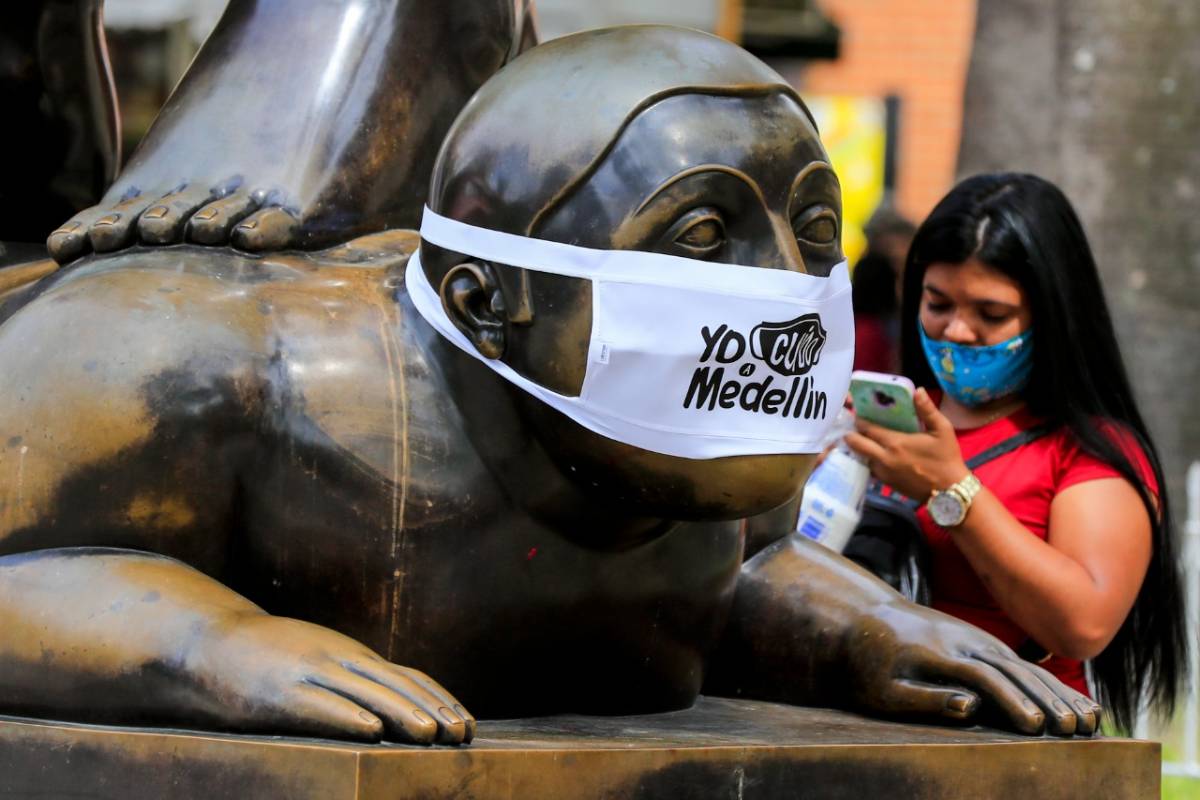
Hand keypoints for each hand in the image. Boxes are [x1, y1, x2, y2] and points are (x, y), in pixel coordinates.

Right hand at [181, 613, 473, 743]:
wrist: (207, 643)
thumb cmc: (267, 659)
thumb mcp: (318, 662)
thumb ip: (351, 681)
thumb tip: (392, 712)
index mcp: (350, 656)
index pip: (408, 676)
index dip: (440, 699)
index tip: (466, 723)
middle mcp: (338, 658)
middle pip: (396, 685)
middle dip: (432, 710)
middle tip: (462, 735)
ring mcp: (308, 672)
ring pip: (365, 693)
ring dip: (401, 714)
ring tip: (431, 736)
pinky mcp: (278, 692)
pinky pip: (319, 705)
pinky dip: (348, 717)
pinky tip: (371, 732)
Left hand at [844, 599, 1101, 735]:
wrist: (866, 618)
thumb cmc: (870, 663)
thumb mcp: (885, 688)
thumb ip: (926, 697)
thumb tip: (971, 707)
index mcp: (940, 653)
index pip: (983, 677)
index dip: (1010, 701)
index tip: (1035, 728)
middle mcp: (966, 643)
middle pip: (1013, 671)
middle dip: (1047, 700)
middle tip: (1077, 730)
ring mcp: (978, 641)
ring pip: (1025, 666)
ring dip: (1058, 692)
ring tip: (1090, 722)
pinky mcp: (983, 646)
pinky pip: (1023, 665)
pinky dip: (1051, 684)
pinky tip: (1076, 703)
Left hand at [845, 387, 967, 499]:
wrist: (949, 491)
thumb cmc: (947, 458)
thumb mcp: (942, 430)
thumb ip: (927, 410)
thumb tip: (918, 390)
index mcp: (895, 443)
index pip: (867, 429)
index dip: (860, 420)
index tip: (859, 414)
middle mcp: (884, 458)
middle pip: (856, 444)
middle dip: (852, 434)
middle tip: (854, 427)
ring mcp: (883, 473)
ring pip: (861, 458)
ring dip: (860, 449)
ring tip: (862, 440)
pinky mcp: (886, 484)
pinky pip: (870, 469)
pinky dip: (868, 461)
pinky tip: (874, 455)